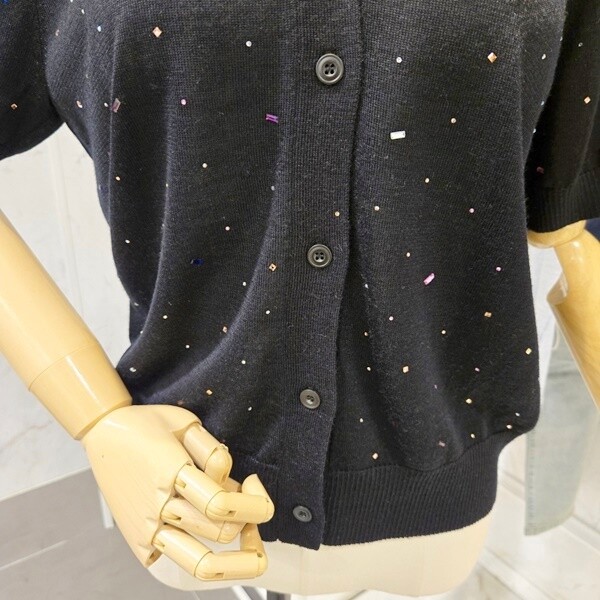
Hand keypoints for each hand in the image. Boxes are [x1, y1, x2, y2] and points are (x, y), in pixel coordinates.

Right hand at [80, 404, 274, 579]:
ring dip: (235, 555)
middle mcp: (157, 507)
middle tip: (252, 503)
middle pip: (220, 533)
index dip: (253, 501)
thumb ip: (213, 452)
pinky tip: (205, 533)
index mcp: (171, 472)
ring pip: (200, 565)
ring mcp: (146, 530)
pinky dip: (200, 556)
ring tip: (244, 534)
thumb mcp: (186, 423)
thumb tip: (232, 483)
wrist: (102, 433)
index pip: (221, 505)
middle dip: (249, 521)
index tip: (253, 482)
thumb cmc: (148, 425)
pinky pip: (175, 564)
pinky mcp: (137, 542)